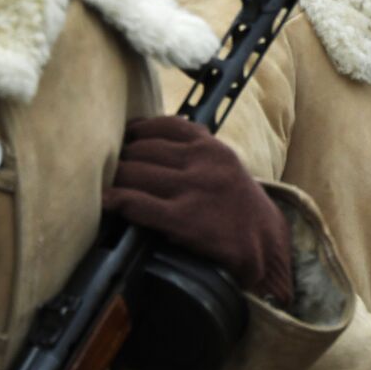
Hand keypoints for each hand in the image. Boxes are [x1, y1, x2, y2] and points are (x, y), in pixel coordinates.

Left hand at [104, 117, 292, 303]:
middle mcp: (202, 162)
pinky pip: (137, 203)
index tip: (126, 142)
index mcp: (212, 146)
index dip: (137, 132)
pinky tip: (107, 203)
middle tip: (112, 172)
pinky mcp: (183, 219)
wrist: (263, 244)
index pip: (164, 125)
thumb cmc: (236, 204)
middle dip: (122, 160)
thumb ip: (195, 148)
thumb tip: (146, 137)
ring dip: (115, 180)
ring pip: (134, 172)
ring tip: (108, 187)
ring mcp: (193, 189)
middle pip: (142, 149)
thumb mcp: (224, 165)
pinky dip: (116, 200)